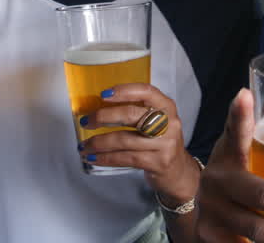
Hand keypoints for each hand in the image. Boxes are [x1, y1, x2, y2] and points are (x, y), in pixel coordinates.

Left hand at [80, 83, 198, 205]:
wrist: (178, 172)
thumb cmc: (161, 142)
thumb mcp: (157, 122)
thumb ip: (138, 111)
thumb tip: (100, 106)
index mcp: (167, 107)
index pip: (146, 92)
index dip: (124, 91)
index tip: (103, 94)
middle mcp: (168, 123)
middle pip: (131, 115)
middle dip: (103, 117)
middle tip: (86, 121)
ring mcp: (165, 144)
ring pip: (124, 139)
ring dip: (99, 143)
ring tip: (84, 146)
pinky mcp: (158, 162)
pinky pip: (125, 158)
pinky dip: (106, 158)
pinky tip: (94, 158)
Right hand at [195, 89, 263, 242]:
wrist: (205, 203)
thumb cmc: (245, 172)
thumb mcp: (261, 156)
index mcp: (231, 150)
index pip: (235, 129)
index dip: (239, 114)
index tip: (245, 95)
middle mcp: (218, 177)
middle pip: (262, 193)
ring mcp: (212, 208)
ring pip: (257, 228)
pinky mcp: (212, 235)